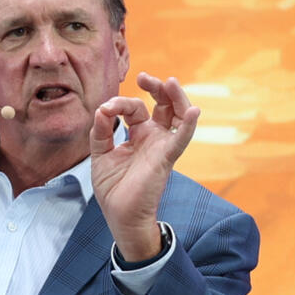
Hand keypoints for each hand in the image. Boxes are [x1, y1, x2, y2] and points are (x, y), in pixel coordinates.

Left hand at [90, 72, 199, 260]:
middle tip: (145, 78)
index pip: (135, 109)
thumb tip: (103, 109)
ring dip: (176, 97)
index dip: (121, 103)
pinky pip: (182, 139)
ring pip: (177, 115)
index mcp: (138, 136)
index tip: (106, 110)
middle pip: (163, 105)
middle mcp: (153, 138)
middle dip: (157, 88)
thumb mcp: (100, 154)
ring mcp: (162, 146)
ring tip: (170, 82)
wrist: (121, 217)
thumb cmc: (114, 190)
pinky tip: (193, 111)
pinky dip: (188, 124)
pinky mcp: (166, 158)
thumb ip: (101, 132)